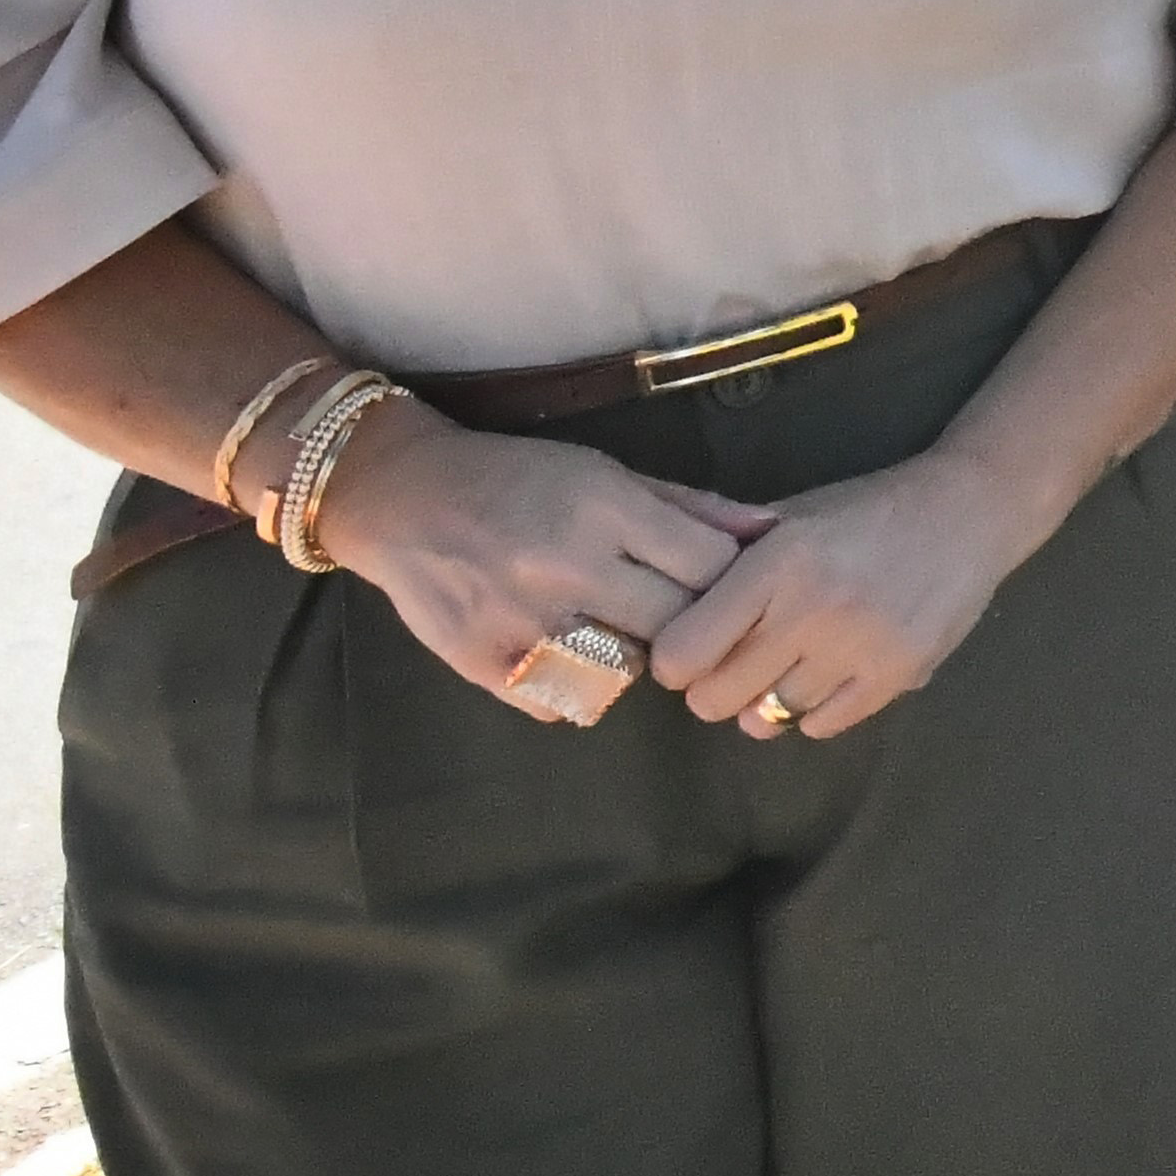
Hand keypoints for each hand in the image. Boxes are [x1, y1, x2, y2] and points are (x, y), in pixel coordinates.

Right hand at [303, 401, 769, 716]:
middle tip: (677, 616)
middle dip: (690, 626)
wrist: (403, 498)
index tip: (726, 588)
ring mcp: (522, 622)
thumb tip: (772, 531)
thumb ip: (691, 508)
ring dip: (634, 658)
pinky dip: (577, 686)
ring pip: (625, 673)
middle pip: (676, 627)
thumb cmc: (519, 478)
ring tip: (616, 629)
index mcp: (605, 510)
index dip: (731, 585)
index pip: (710, 569)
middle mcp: (566, 567)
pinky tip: (567, 650)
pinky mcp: (484, 665)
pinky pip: (564, 702)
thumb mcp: (607, 473)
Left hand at [647, 447, 1068, 739]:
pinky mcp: (900, 676)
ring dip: (766, 698)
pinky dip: (813, 710)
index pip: (683, 652)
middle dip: (714, 686)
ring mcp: (860, 648)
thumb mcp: (791, 514)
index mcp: (778, 562)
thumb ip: (728, 554)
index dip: (676, 658)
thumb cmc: (867, 509)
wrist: (970, 510)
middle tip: (734, 663)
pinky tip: (826, 675)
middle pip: (715, 698)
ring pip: (768, 717)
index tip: (691, 648)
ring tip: (787, 666)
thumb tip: (659, 596)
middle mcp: (814, 609)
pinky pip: (821, 727)